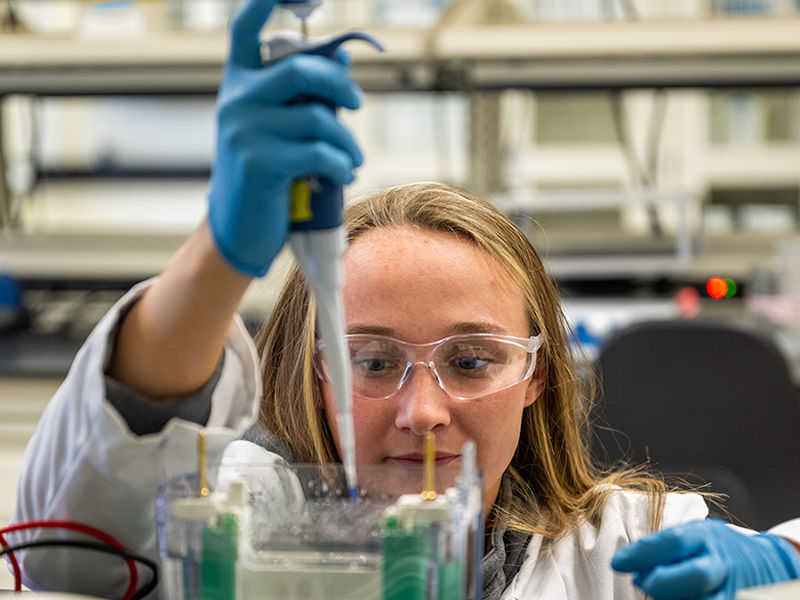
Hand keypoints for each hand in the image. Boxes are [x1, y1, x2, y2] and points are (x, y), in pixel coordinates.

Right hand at [208, 0, 363, 276]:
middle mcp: (236, 100)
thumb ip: (304, 98)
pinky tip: (343, 176)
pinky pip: (321, 152)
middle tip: (355, 105)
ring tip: (351, 161)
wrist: (238, 229)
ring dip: (348, 143)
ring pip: (319, 118)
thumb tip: (343, 61)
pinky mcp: (260, 162)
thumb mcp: (280, 131)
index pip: (246, 28)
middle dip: (340, 86)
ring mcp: (244, 130)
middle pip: (301, 69)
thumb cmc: (268, 177)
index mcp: (238, 84)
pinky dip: (342, 165)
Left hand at [612, 518, 799, 598]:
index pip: (672, 541)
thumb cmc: (717, 548)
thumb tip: (628, 566)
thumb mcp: (693, 535)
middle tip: (645, 583)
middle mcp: (722, 563)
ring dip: (671, 599)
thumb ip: (663, 548)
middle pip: (692, 576)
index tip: (617, 563)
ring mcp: (733, 589)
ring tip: (664, 592)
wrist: (767, 563)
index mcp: (706, 536)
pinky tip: (680, 598)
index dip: (642, 553)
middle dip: (662, 583)